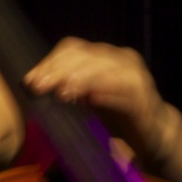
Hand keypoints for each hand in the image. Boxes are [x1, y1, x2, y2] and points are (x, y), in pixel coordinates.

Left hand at [25, 36, 181, 178]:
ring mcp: (136, 76)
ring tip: (62, 94)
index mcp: (105, 56)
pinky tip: (92, 100)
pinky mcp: (145, 99)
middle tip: (39, 88)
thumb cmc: (113, 113)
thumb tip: (32, 83)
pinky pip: (126, 92)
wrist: (151, 132)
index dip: (50, 62)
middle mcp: (121, 60)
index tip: (30, 81)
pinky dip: (108, 94)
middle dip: (59, 71)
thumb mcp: (85, 96)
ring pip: (105, 70)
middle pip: (86, 57)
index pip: (73, 49)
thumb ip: (66, 86)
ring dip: (81, 80)